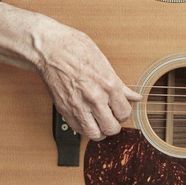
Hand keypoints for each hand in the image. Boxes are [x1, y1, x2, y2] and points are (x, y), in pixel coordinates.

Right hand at [36, 21, 142, 139]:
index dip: (124, 114)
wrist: (51, 50)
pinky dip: (85, 129)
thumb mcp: (105, 64)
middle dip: (114, 125)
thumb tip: (135, 97)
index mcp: (109, 85)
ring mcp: (78, 106)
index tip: (120, 110)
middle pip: (111, 128)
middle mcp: (95, 99)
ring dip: (100, 131)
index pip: (124, 113)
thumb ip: (121, 86)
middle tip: (112, 118)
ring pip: (95, 134)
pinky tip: (87, 119)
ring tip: (100, 122)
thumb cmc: (77, 50)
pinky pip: (78, 129)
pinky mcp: (64, 110)